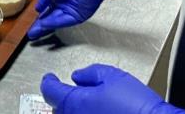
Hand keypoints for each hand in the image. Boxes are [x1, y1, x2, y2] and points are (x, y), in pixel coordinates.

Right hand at [28, 0, 104, 39]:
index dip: (39, 14)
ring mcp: (70, 10)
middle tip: (31, 33)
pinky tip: (45, 24)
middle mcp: (63, 3)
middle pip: (49, 17)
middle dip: (40, 25)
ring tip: (34, 32)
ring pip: (55, 21)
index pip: (46, 7)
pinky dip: (54, 23)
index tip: (30, 22)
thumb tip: (38, 9)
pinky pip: (63, 20)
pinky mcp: (77, 16)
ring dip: (45, 27)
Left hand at [41, 64, 184, 113]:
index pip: (50, 91)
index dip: (48, 81)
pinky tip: (97, 112)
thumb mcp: (113, 76)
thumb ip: (91, 74)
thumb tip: (78, 77)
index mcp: (76, 101)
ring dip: (72, 110)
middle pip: (57, 109)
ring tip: (85, 103)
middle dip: (61, 98)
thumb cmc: (136, 106)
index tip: (50, 78)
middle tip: (68, 90)